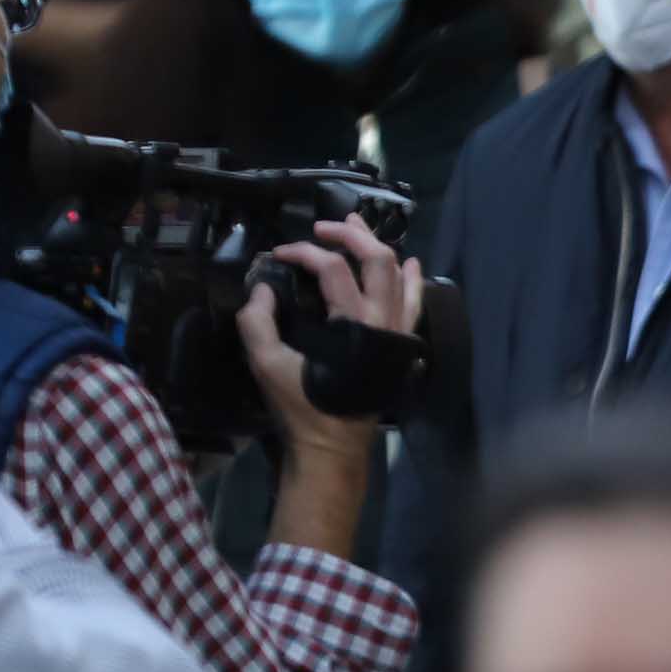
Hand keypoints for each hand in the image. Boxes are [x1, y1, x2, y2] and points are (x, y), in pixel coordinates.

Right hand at [242, 217, 421, 462]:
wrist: (334, 444)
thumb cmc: (302, 405)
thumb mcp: (267, 365)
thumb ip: (257, 323)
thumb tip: (261, 289)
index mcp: (353, 324)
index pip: (332, 269)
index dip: (303, 252)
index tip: (278, 254)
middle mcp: (384, 321)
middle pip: (378, 260)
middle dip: (352, 235)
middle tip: (324, 227)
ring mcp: (398, 330)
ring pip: (399, 275)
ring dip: (378, 247)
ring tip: (358, 228)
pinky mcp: (401, 342)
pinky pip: (413, 302)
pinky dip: (411, 279)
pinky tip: (410, 262)